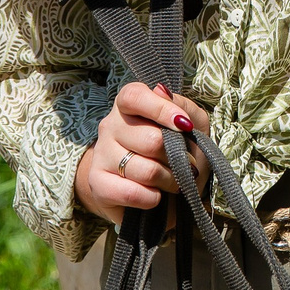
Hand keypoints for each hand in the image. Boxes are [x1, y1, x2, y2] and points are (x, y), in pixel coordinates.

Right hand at [73, 80, 210, 224]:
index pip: (134, 97)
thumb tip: (162, 91)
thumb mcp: (192, 123)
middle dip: (176, 157)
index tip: (184, 125)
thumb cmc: (177, 150)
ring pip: (144, 169)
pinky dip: (151, 198)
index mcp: (129, 105)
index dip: (160, 109)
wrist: (161, 191)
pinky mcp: (98, 184)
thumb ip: (183, 106)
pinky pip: (130, 193)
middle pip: (150, 139)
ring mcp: (101, 155)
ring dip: (168, 180)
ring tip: (172, 181)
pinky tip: (155, 196)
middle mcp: (110, 126)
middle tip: (185, 164)